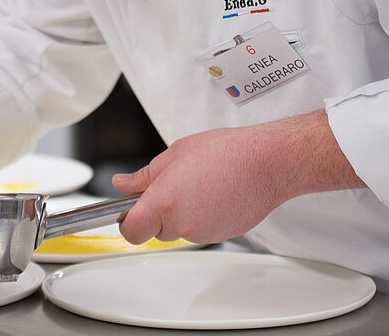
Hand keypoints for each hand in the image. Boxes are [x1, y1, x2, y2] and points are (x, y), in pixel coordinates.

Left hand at [111, 111, 362, 244]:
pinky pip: (200, 230)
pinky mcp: (221, 236)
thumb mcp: (175, 153)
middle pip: (155, 230)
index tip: (130, 209)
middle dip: (158, 211)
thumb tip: (122, 183)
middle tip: (175, 183)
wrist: (266, 163)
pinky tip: (214, 194)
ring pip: (179, 230)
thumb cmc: (225, 152)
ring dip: (182, 213)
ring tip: (200, 184)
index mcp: (164, 202)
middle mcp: (182, 224)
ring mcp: (203, 233)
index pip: (131, 232)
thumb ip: (144, 175)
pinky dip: (202, 216)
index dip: (127, 221)